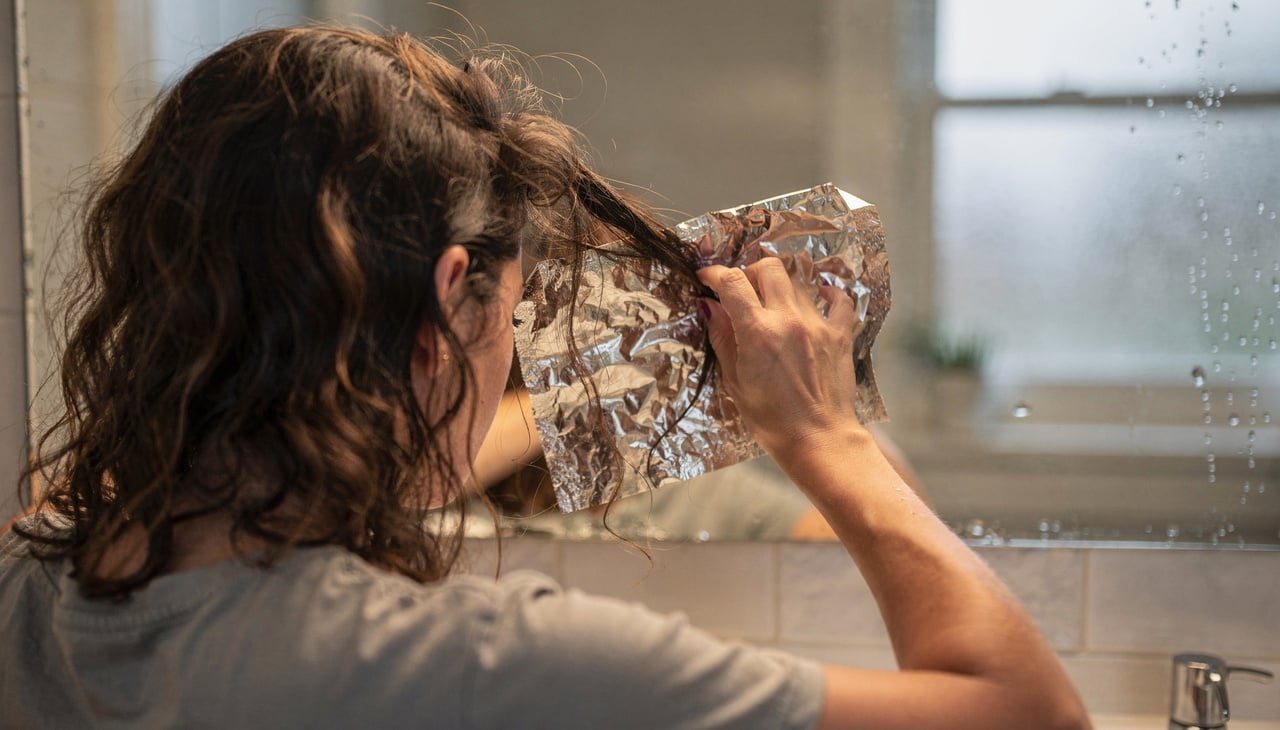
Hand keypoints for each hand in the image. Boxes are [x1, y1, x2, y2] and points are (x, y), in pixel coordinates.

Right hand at [697, 259, 862, 456]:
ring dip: (780, 286)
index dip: (715, 273)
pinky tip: (819, 296)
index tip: (707, 277)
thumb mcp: (735, 381)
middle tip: (742, 290)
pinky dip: (828, 293)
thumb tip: (710, 307)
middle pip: (769, 268)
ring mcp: (818, 325)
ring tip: (773, 304)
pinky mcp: (841, 335)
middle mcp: (789, 320)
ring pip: (798, 282)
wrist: (819, 440)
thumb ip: (723, 338)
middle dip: (750, 272)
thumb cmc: (772, 420)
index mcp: (758, 332)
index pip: (732, 282)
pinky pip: (840, 300)